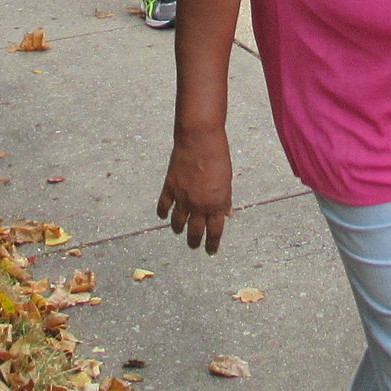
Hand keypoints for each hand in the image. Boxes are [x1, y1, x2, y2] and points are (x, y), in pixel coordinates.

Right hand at [158, 129, 232, 253]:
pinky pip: (163, 207)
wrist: (200, 139)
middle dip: (195, 242)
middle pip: (195, 232)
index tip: (210, 251)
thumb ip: (225, 200)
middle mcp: (200, 205)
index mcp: (217, 204)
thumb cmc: (218, 157)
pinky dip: (162, 213)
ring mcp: (183, 198)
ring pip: (178, 223)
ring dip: (179, 229)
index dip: (212, 244)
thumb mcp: (227, 180)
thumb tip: (226, 214)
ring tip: (179, 231)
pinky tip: (163, 216)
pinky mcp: (170, 188)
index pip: (214, 232)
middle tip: (194, 246)